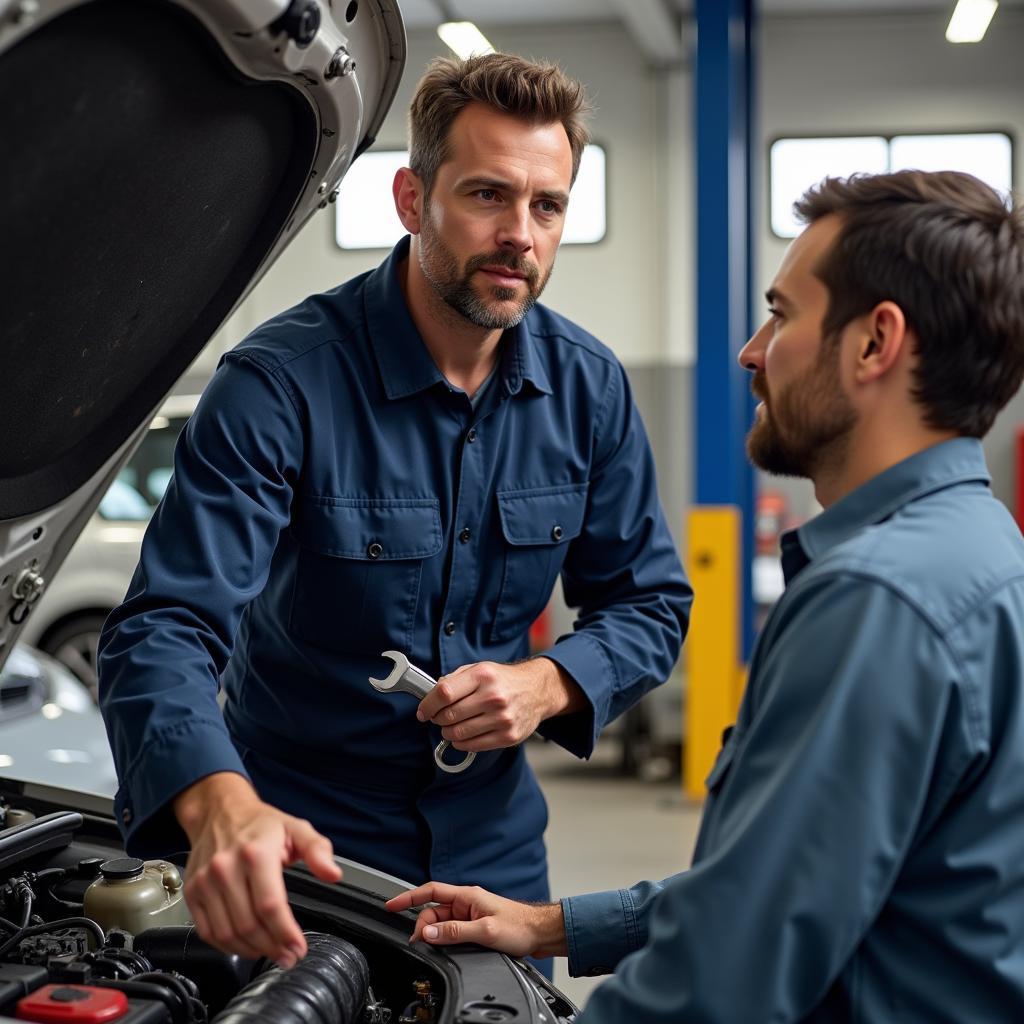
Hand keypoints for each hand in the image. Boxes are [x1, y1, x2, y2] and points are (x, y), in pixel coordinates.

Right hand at [174, 772, 341, 967]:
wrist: (220, 813)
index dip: (286, 932)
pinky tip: (246, 947)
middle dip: (273, 947)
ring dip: (252, 951)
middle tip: (289, 956)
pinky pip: (207, 932)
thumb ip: (318, 850)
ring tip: (271, 953)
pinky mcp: (193, 893)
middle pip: (249, 924)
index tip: (299, 948)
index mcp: (255, 853)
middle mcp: (226, 868)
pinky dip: (227, 947)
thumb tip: (333, 874)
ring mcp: (205, 882)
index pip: (270, 905)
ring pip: (227, 933)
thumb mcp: (297, 828)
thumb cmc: (261, 824)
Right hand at [385, 882, 567, 957]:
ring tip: (432, 948)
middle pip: (433, 911)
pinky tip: (445, 948)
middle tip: (419, 944)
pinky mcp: (475, 926)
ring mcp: (470, 915)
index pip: (430, 891)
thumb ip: (454, 931)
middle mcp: (466, 903)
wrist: (541, 934)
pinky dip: (444, 939)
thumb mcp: (485, 930)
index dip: (408, 897)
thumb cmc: (520, 926)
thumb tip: (428, 932)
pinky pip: (452, 931)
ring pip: (442, 923)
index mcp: (467, 896)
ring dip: (435, 935)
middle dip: (422, 926)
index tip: (391, 905)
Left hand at [415, 658, 585, 751]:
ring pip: (459, 734)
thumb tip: (431, 696)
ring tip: (451, 726)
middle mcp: (493, 697)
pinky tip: (462, 736)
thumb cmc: (503, 680)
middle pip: (450, 715)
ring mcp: (502, 718)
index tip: (423, 711)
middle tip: (438, 718)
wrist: (537, 690)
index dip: (428, 705)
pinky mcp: (508, 736)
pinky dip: (461, 743)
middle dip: (438, 719)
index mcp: (483, 676)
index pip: (444, 693)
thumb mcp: (479, 668)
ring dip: (448, 732)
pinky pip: (473, 745)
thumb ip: (455, 679)